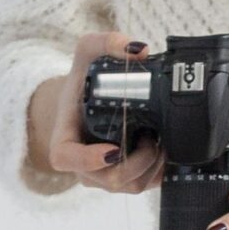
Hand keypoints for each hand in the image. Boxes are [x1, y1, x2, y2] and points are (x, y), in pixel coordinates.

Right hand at [35, 32, 164, 194]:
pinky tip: (163, 151)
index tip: (112, 149)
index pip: (67, 160)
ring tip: (159, 141)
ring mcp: (103, 177)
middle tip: (151, 137)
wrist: (84, 102)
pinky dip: (158, 172)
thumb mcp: (86, 52)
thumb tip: (140, 50)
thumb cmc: (82, 82)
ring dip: (151, 167)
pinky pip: (143, 186)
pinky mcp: (123, 180)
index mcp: (65, 141)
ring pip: (130, 186)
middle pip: (110, 179)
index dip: (89, 160)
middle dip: (137, 161)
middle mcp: (83, 166)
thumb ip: (106, 43)